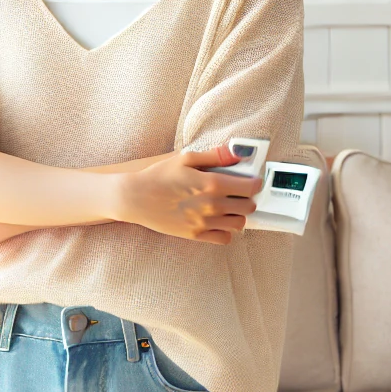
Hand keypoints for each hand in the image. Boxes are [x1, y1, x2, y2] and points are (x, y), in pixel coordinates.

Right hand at [114, 141, 262, 244]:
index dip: (255, 183)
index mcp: (211, 184)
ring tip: (229, 207)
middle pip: (248, 207)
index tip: (252, 181)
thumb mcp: (185, 159)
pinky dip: (226, 231)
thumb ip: (214, 156)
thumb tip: (237, 153)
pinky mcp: (196, 235)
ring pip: (239, 224)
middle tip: (239, 193)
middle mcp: (212, 205)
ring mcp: (204, 223)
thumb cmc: (159, 176)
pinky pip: (224, 239)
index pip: (249, 187)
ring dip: (238, 215)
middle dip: (248, 199)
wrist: (136, 198)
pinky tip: (218, 221)